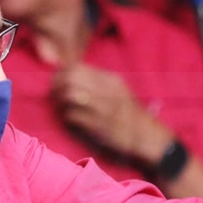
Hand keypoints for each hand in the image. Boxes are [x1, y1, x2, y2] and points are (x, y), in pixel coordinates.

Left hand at [51, 63, 172, 161]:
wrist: (147, 136)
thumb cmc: (131, 114)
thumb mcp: (119, 89)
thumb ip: (98, 81)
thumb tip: (71, 74)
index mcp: (110, 79)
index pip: (77, 67)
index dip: (62, 73)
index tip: (59, 81)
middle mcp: (106, 90)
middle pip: (71, 78)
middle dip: (57, 86)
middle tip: (55, 95)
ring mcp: (103, 107)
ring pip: (70, 94)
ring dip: (60, 101)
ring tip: (62, 107)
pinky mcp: (98, 126)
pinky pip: (73, 116)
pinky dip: (67, 117)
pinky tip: (71, 119)